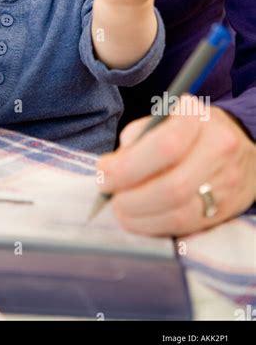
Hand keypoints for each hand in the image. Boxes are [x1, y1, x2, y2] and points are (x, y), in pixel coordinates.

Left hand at [96, 97, 255, 235]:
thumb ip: (138, 136)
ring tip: (121, 209)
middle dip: (131, 197)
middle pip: (172, 186)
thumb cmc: (189, 130)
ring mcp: (225, 184)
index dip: (128, 166)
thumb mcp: (164, 117)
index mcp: (198, 119)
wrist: (240, 149)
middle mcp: (218, 150)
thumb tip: (112, 167)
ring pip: (179, 213)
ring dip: (140, 217)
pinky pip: (184, 227)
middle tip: (110, 197)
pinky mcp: (223, 211)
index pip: (164, 146)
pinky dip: (154, 226)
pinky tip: (139, 218)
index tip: (104, 173)